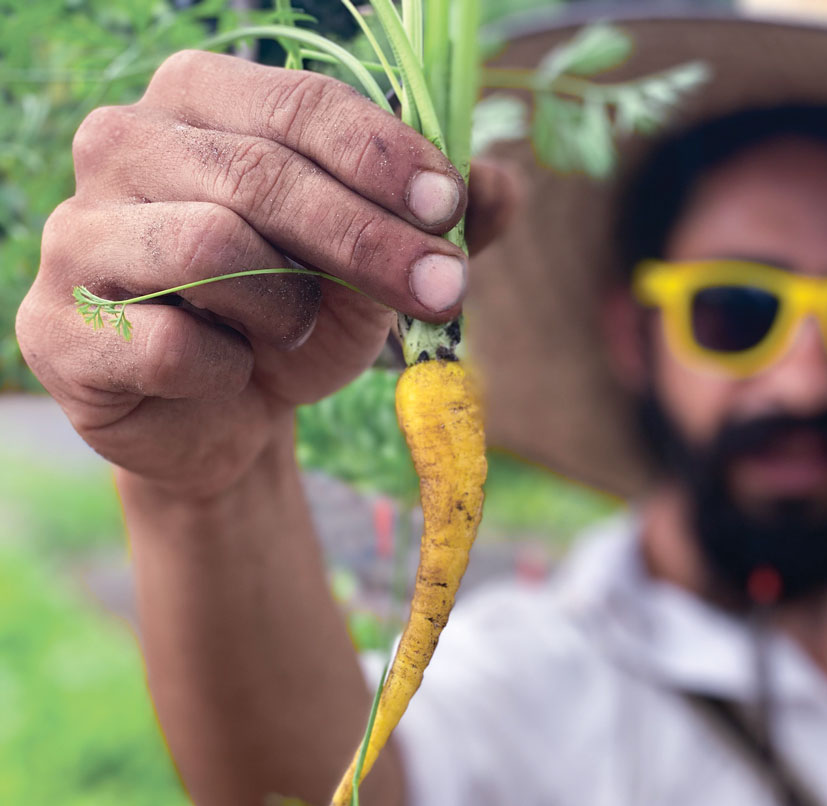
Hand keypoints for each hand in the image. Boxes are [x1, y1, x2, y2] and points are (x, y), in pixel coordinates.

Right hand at [16, 50, 479, 500]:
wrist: (217, 421)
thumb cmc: (288, 324)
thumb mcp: (371, 271)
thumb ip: (435, 225)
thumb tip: (505, 187)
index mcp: (196, 101)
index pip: (298, 104)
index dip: (383, 156)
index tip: (450, 209)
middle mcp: (120, 145)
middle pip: (260, 175)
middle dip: (368, 241)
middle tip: (442, 292)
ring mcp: (76, 234)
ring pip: (210, 247)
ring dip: (284, 308)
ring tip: (289, 331)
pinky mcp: (57, 329)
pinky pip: (168, 346)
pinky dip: (225, 372)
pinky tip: (226, 375)